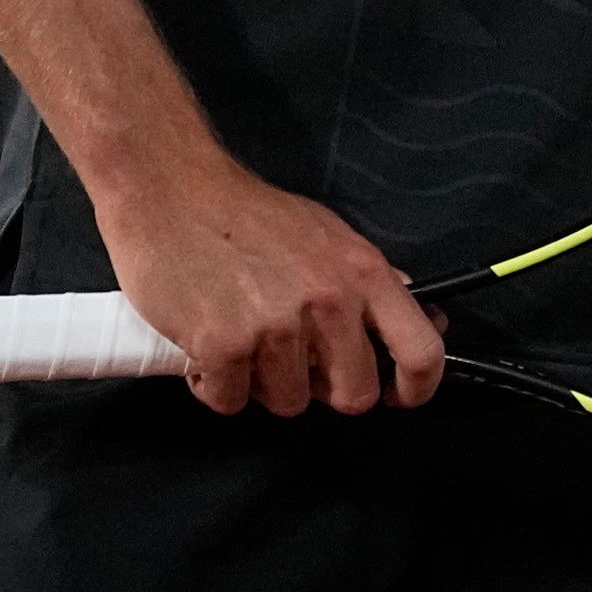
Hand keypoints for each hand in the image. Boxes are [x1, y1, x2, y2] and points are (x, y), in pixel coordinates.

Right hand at [88, 147, 445, 414]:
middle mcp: (328, 302)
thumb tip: (422, 317)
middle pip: (353, 396)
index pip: (421, 350)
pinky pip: (230, 402)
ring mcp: (276, 327)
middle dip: (324, 390)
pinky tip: (205, 345)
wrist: (170, 188)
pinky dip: (215, 384)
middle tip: (295, 363)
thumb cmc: (247, 214)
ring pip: (288, 402)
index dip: (416, 388)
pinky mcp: (223, 346)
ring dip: (263, 383)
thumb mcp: (326, 235)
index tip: (397, 397)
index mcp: (362, 273)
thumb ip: (366, 283)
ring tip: (242, 338)